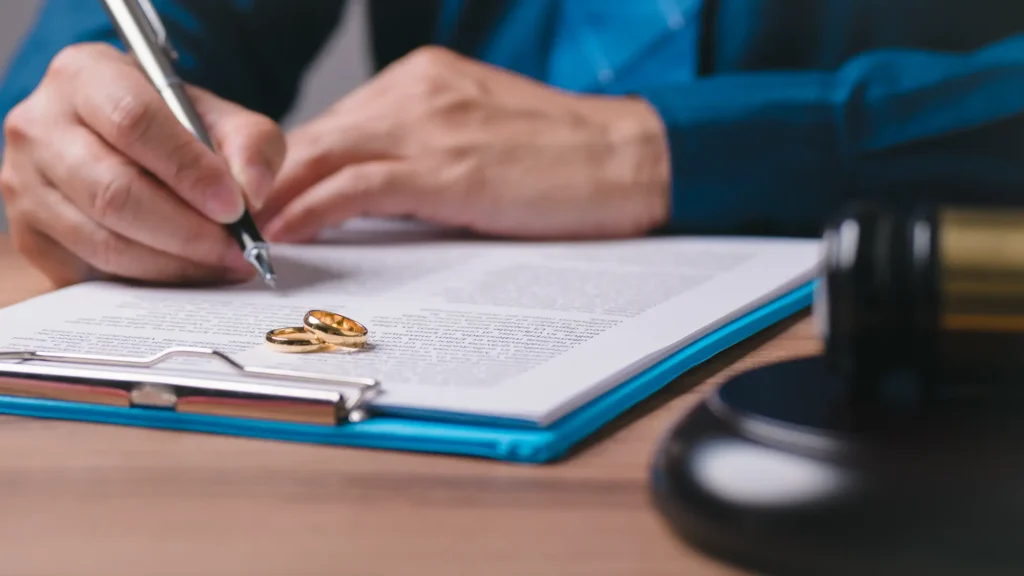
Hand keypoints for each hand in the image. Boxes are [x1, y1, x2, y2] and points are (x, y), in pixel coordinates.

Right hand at [0, 43, 284, 286]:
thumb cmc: (172, 125)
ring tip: (224, 265)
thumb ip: (250, 145)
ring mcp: (25, 184)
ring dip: (176, 264)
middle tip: (238, 250)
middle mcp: (41, 126)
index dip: (189, 170)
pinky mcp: (30, 234)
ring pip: (105, 242)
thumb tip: (252, 195)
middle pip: (114, 192)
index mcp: (86, 75)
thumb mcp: (221, 117)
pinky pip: (94, 272)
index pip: (134, 122)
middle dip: (188, 232)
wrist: (118, 141)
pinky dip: (151, 280)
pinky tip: (189, 273)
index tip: (234, 207)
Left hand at [259, 46, 670, 241]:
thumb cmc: (563, 154)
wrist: (629, 156)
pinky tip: (286, 234)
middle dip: (268, 178)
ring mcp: (430, 128)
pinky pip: (356, 188)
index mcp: (425, 79)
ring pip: (324, 155)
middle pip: (317, 134)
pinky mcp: (445, 170)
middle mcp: (417, 94)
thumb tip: (370, 185)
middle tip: (231, 216)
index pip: (337, 121)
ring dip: (277, 197)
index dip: (291, 161)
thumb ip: (423, 145)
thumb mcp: (479, 132)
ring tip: (244, 231)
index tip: (262, 193)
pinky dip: (313, 211)